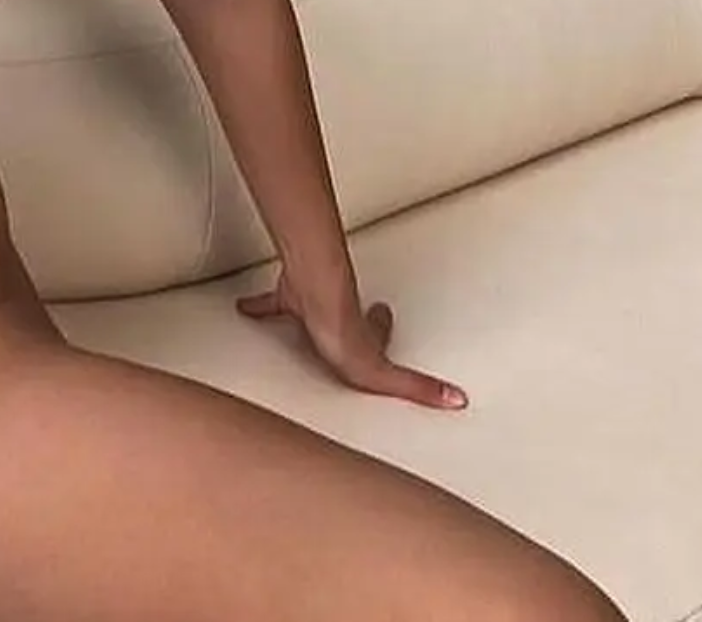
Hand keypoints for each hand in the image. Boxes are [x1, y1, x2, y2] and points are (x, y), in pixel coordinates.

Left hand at [235, 264, 468, 409]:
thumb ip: (418, 388)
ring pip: (311, 309)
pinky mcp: (289, 301)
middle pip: (349, 318)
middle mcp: (340, 321)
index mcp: (363, 340)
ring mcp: (314, 309)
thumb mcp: (386, 374)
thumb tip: (456, 400)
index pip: (378, 334)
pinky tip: (245, 307)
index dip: (382, 327)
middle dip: (351, 317)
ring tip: (301, 315)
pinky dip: (258, 305)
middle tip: (350, 311)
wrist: (318, 305)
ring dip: (307, 311)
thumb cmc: (344, 333)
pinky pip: (270, 303)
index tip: (385, 317)